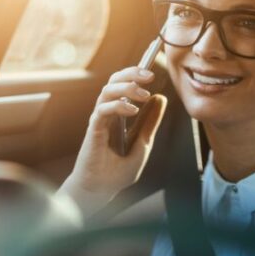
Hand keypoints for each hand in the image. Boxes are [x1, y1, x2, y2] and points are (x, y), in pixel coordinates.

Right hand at [60, 67, 167, 211]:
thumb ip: (150, 122)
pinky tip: (133, 110)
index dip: (136, 72)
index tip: (153, 63)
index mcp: (118, 114)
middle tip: (151, 74)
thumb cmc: (117, 172)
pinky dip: (118, 106)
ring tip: (144, 93)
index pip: (125, 85)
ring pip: (107, 90)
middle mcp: (107, 113)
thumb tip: (161, 98)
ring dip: (127, 87)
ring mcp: (99, 120)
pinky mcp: (93, 130)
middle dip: (132, 73)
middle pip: (114, 81)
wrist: (100, 192)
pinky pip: (102, 110)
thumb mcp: (143, 145)